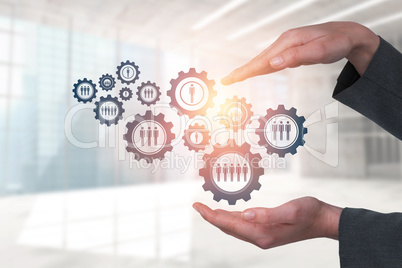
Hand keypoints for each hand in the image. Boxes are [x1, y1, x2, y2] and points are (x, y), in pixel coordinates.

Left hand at [193, 197, 341, 248]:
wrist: (322, 220)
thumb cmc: (309, 213)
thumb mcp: (291, 211)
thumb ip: (268, 214)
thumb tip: (245, 214)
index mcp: (263, 233)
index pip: (230, 225)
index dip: (212, 216)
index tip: (198, 206)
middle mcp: (260, 237)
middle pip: (228, 228)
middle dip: (211, 217)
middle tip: (197, 205)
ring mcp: (263, 235)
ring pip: (234, 227)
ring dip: (219, 219)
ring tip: (207, 209)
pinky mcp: (266, 230)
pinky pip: (243, 226)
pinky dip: (231, 219)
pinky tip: (228, 215)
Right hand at [221, 22, 379, 84]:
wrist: (348, 35)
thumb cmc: (337, 42)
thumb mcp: (320, 50)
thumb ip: (297, 56)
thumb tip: (273, 63)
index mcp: (288, 42)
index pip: (262, 60)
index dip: (246, 70)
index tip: (231, 79)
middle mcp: (285, 42)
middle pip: (259, 60)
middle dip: (242, 71)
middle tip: (226, 80)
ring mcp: (287, 46)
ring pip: (264, 60)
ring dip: (250, 69)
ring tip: (236, 77)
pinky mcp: (291, 51)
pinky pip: (273, 61)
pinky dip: (261, 67)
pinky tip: (257, 71)